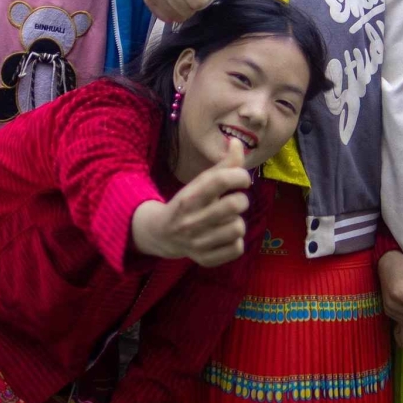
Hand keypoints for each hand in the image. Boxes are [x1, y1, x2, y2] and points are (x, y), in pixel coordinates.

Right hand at [131, 137, 251, 266]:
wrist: (160, 234)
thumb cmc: (187, 203)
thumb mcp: (200, 183)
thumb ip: (223, 165)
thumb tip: (238, 143)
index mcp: (190, 197)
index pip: (221, 180)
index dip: (240, 175)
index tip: (242, 179)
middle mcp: (192, 221)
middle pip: (235, 205)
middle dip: (242, 200)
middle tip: (236, 201)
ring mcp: (198, 243)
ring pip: (238, 228)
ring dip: (238, 221)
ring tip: (228, 220)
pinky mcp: (205, 259)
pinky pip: (237, 248)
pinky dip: (236, 241)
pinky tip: (225, 236)